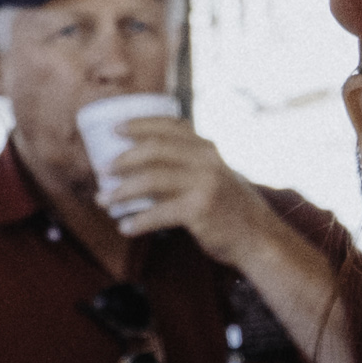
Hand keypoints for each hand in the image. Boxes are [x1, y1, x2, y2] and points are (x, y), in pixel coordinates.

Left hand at [94, 117, 261, 254]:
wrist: (259, 238)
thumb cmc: (230, 209)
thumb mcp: (214, 176)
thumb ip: (188, 166)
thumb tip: (138, 169)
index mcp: (207, 148)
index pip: (169, 126)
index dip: (139, 124)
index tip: (114, 129)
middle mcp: (207, 160)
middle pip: (155, 149)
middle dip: (123, 158)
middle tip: (102, 170)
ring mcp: (204, 184)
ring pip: (151, 179)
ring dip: (121, 191)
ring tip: (103, 200)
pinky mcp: (200, 210)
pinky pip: (158, 213)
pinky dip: (137, 221)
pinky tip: (124, 227)